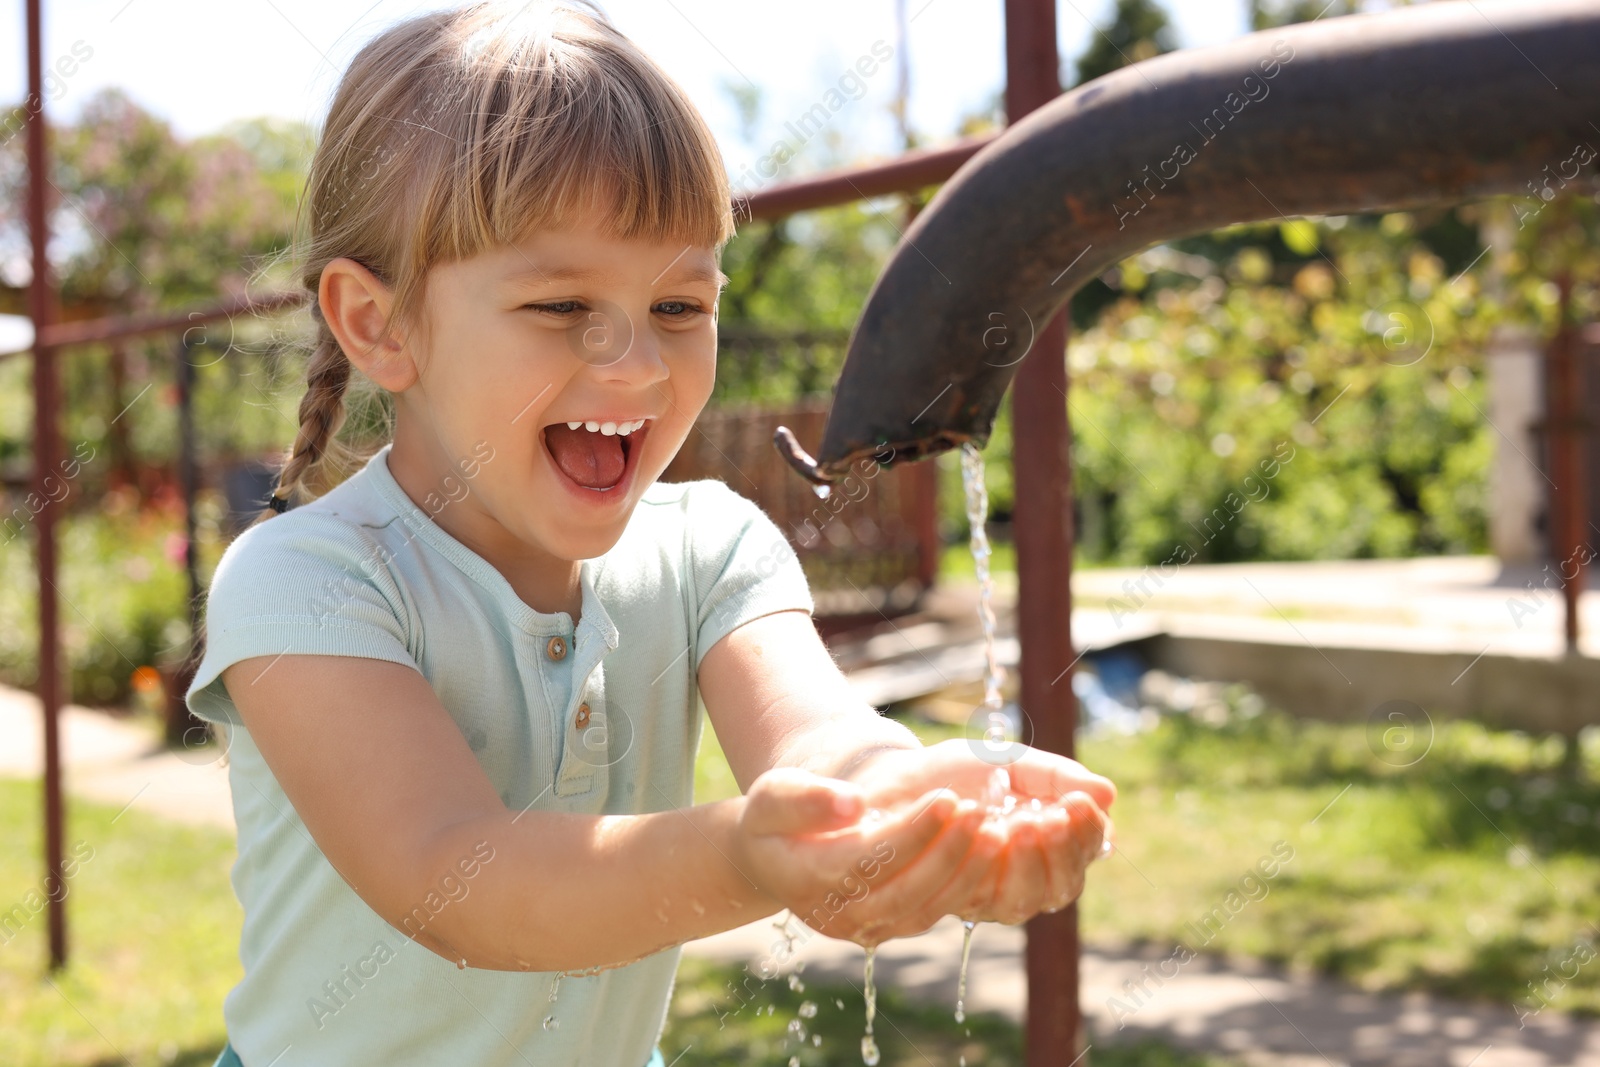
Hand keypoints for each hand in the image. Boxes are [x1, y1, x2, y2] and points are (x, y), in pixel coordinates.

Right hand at [728, 766, 988, 945]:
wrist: (772, 857)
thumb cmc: (774, 817)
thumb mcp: (774, 794)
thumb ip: (807, 798)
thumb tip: (854, 803)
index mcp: (807, 878)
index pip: (870, 859)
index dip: (912, 831)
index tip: (948, 797)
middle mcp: (838, 914)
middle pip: (904, 891)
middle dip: (948, 852)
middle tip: (982, 813)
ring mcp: (865, 927)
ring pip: (924, 910)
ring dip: (965, 873)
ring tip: (996, 832)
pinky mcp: (888, 927)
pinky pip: (932, 913)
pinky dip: (965, 886)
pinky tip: (990, 852)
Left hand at [838, 740, 1115, 928]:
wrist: (884, 781)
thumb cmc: (949, 775)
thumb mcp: (1004, 762)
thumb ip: (1052, 776)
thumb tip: (1108, 794)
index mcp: (1038, 850)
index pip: (1080, 859)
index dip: (1085, 838)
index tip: (1078, 803)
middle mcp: (1013, 881)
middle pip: (1056, 891)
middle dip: (1057, 854)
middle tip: (1044, 816)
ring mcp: (978, 895)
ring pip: (1017, 903)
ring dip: (1021, 863)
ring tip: (1013, 820)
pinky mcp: (936, 900)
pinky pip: (965, 896)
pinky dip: (972, 860)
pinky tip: (971, 819)